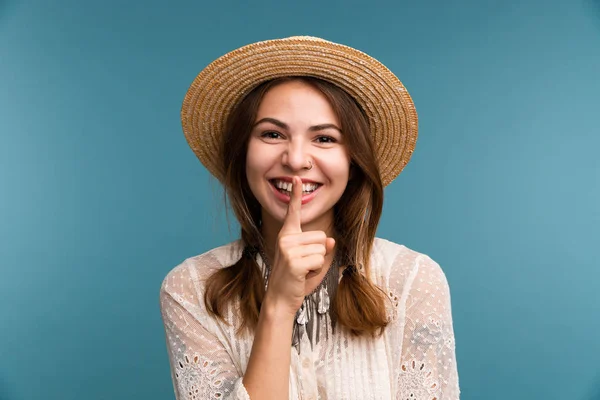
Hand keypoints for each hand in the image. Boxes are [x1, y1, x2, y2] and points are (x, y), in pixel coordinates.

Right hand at [264, 176, 335, 317]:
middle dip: (319, 253)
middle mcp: (286, 238)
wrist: (280, 299)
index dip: (296, 195)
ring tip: (302, 271)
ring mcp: (288, 249)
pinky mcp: (294, 261)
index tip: (296, 178)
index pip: (293, 212)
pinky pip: (320, 259)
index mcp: (287, 235)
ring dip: (318, 263)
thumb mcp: (309, 260)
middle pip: (322, 236)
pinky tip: (303, 275)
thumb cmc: (294, 279)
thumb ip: (320, 248)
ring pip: (323, 248)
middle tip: (303, 265)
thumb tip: (332, 242)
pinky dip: (316, 269)